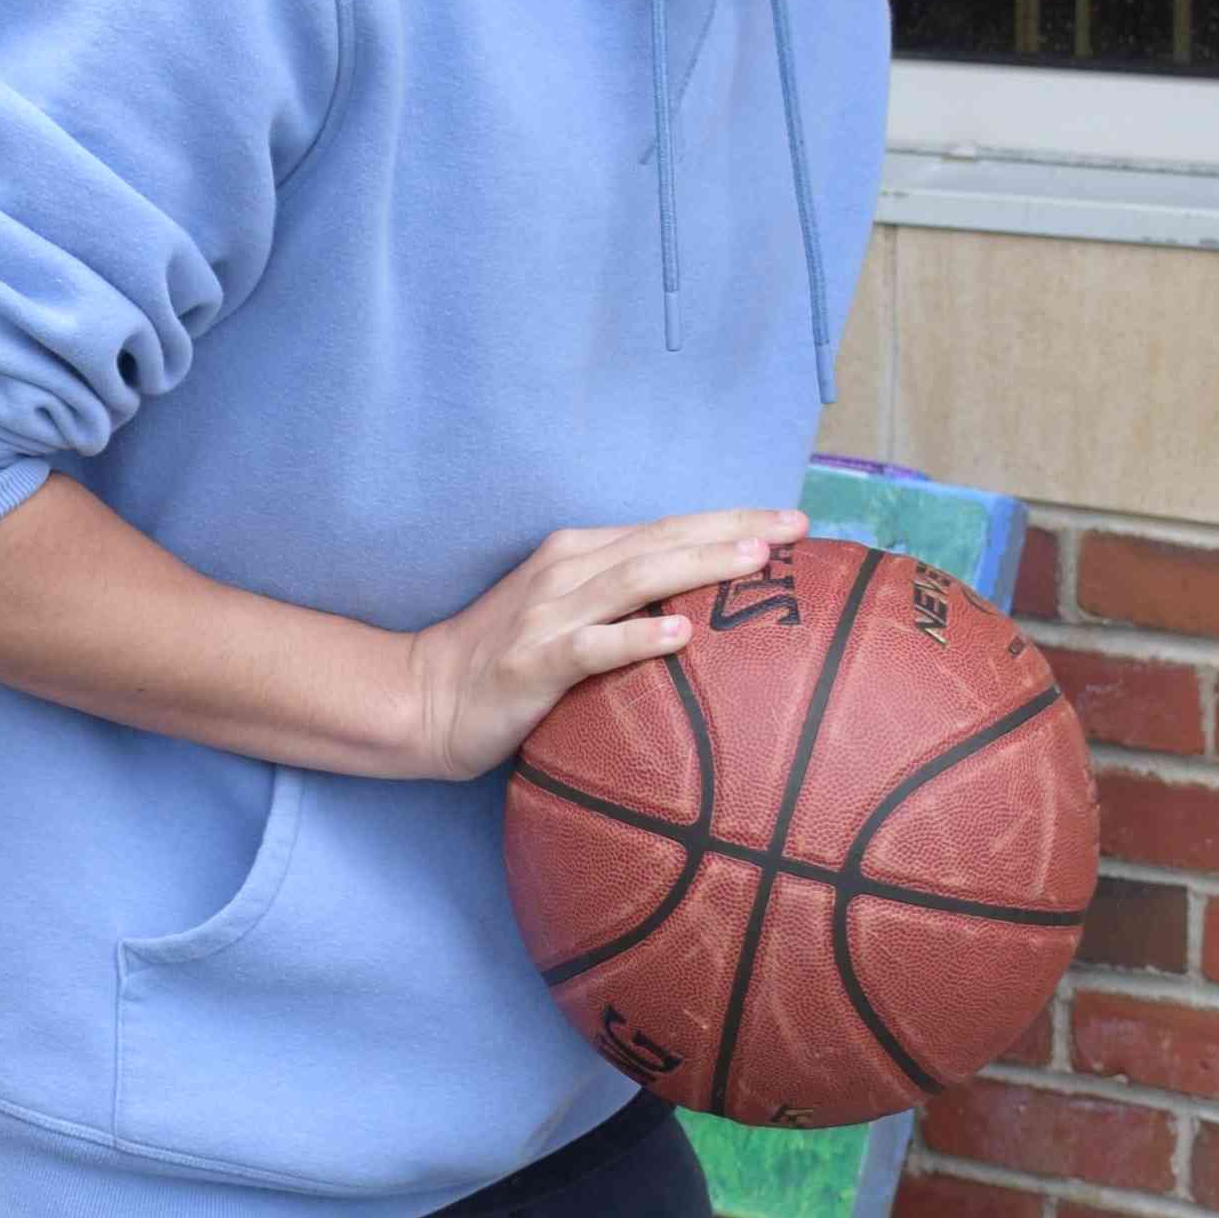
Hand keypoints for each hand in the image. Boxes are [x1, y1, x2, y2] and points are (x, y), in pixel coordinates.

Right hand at [400, 510, 805, 783]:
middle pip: (662, 540)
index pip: (666, 528)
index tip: (790, 521)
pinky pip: (593, 646)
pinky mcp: (533, 663)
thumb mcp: (563, 613)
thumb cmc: (503, 661)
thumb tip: (699, 605)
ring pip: (635, 579)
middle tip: (795, 528)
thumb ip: (618, 599)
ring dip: (697, 566)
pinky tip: (679, 634)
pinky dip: (637, 636)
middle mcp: (566, 570)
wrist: (423, 696)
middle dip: (732, 530)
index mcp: (578, 553)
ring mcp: (548, 615)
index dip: (729, 520)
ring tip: (753, 564)